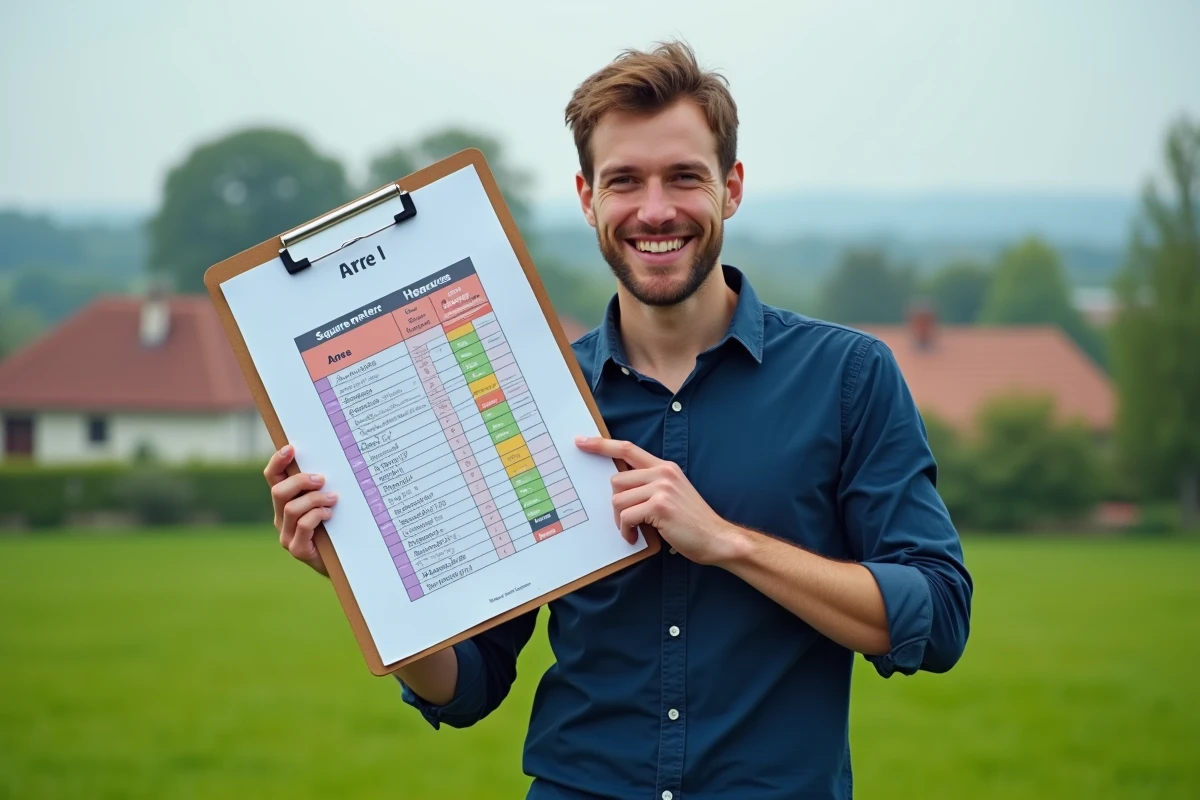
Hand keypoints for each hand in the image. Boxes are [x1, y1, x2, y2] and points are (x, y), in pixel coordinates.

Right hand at [264, 444, 335, 576]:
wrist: (343, 563)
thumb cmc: (336, 528)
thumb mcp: (326, 503)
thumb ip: (321, 488)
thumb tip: (327, 464)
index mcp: (285, 504)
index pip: (273, 478)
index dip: (277, 462)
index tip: (290, 448)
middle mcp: (282, 519)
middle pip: (278, 491)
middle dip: (300, 481)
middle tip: (321, 479)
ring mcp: (287, 536)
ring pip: (291, 508)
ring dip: (314, 499)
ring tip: (332, 499)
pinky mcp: (297, 549)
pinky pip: (302, 526)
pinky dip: (316, 516)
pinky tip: (329, 514)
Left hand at [574, 436, 742, 565]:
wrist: (716, 538)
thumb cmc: (692, 522)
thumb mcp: (672, 493)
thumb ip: (650, 485)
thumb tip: (619, 487)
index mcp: (664, 467)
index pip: (628, 449)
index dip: (602, 445)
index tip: (582, 441)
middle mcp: (662, 473)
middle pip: (616, 480)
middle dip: (616, 504)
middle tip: (627, 520)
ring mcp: (661, 488)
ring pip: (618, 500)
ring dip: (620, 520)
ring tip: (633, 530)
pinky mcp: (659, 506)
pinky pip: (626, 516)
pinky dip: (626, 530)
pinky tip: (635, 537)